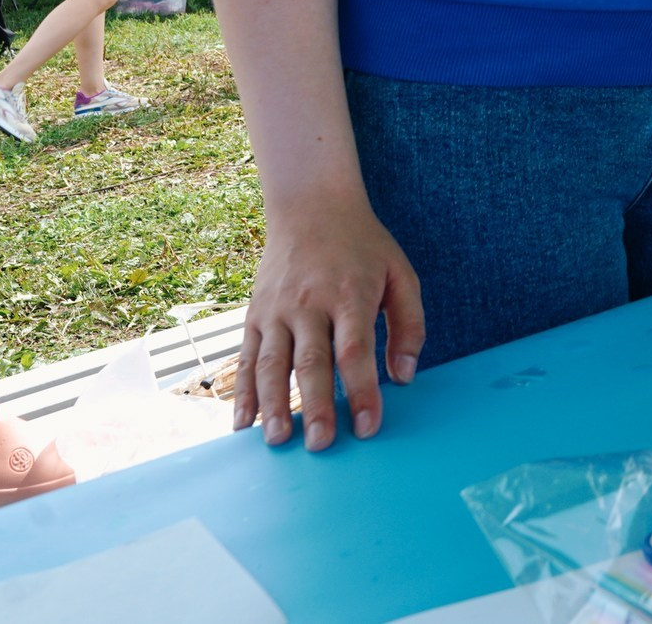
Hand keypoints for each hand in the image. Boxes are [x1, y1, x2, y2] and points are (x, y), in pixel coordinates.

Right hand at [233, 195, 425, 450]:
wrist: (311, 205)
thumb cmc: (363, 246)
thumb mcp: (400, 274)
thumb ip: (409, 325)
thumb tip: (404, 377)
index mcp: (350, 294)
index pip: (355, 350)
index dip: (362, 391)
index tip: (367, 427)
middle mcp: (309, 303)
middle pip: (311, 362)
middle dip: (316, 406)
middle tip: (320, 445)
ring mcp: (277, 309)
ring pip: (272, 363)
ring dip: (274, 405)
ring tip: (278, 441)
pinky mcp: (255, 313)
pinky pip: (247, 357)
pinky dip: (242, 392)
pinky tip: (242, 424)